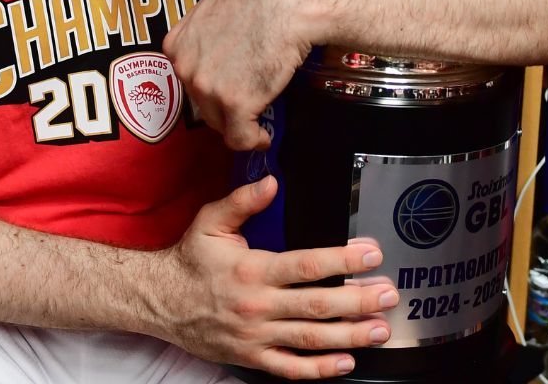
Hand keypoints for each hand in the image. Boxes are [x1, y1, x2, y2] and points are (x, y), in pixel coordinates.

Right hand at [144, 177, 396, 378]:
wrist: (158, 301)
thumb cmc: (189, 261)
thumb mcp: (210, 222)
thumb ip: (243, 201)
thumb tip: (272, 182)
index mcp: (253, 269)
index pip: (307, 266)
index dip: (343, 261)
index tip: (371, 254)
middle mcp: (258, 305)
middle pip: (317, 305)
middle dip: (359, 300)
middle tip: (389, 294)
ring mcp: (256, 335)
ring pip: (310, 339)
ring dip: (350, 336)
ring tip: (380, 329)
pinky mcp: (251, 357)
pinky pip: (290, 368)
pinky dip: (319, 369)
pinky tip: (346, 363)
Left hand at [164, 0, 319, 150]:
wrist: (285, 0)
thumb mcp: (215, 10)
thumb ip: (207, 36)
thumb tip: (219, 49)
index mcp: (177, 45)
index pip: (190, 80)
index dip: (211, 88)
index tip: (226, 92)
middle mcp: (186, 68)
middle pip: (203, 104)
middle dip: (224, 108)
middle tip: (247, 104)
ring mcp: (208, 88)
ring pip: (221, 123)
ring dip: (240, 124)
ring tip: (259, 120)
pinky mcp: (235, 103)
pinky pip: (240, 137)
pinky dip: (254, 140)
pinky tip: (265, 137)